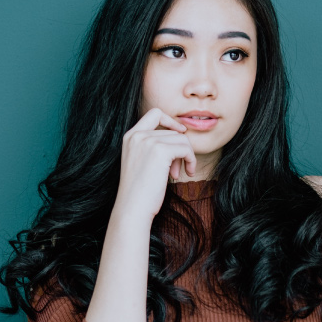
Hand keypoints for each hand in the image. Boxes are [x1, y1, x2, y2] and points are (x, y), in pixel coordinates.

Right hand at [114, 108, 196, 222]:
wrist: (133, 207)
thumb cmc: (139, 190)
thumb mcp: (141, 161)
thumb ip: (153, 146)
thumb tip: (180, 134)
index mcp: (130, 136)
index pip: (154, 113)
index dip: (170, 121)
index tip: (180, 133)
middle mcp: (137, 135)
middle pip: (173, 131)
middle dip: (179, 150)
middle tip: (176, 170)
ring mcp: (148, 141)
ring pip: (181, 139)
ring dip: (186, 156)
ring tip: (179, 173)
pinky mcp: (160, 151)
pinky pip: (186, 148)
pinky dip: (191, 160)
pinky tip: (186, 173)